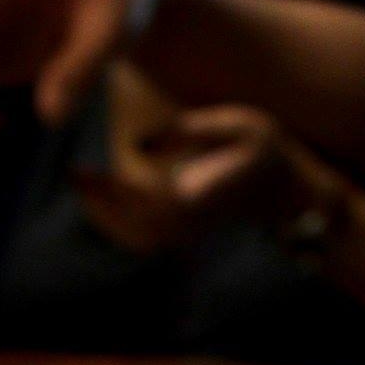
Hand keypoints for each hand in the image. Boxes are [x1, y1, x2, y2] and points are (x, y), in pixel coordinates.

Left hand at [75, 105, 330, 254]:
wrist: (289, 194)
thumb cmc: (267, 153)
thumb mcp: (239, 126)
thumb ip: (189, 131)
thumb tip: (140, 146)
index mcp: (192, 198)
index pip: (134, 200)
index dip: (104, 189)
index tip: (79, 171)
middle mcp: (185, 224)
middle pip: (126, 225)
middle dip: (98, 203)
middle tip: (75, 176)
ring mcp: (186, 234)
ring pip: (133, 236)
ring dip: (105, 215)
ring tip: (85, 186)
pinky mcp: (187, 234)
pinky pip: (144, 238)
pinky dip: (121, 223)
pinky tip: (107, 202)